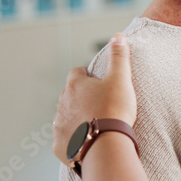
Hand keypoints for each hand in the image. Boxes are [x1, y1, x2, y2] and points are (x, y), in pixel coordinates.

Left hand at [53, 34, 137, 165]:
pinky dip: (74, 138)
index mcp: (75, 85)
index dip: (87, 74)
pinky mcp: (60, 144)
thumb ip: (119, 56)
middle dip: (81, 96)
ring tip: (95, 123)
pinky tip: (87, 141)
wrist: (106, 145)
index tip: (98, 81)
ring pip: (65, 116)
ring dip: (76, 117)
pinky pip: (65, 139)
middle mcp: (62, 103)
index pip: (76, 72)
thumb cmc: (114, 109)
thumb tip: (118, 36)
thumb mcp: (121, 79)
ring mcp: (59, 125)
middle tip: (100, 103)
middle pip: (69, 95)